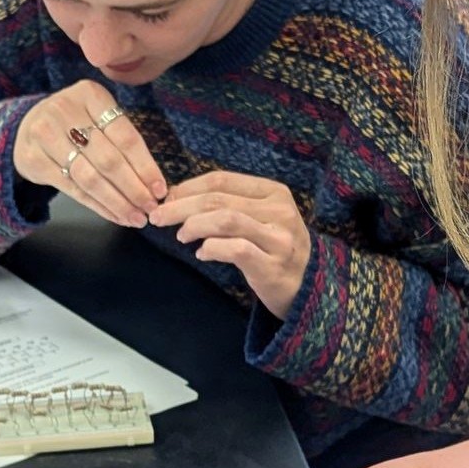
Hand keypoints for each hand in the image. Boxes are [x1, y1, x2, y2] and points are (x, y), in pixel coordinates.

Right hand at [14, 82, 166, 229]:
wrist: (27, 126)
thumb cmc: (75, 124)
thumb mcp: (98, 117)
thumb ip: (123, 141)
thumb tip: (155, 183)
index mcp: (90, 94)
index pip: (125, 136)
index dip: (145, 166)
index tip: (160, 189)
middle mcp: (64, 110)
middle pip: (108, 159)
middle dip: (134, 189)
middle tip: (150, 209)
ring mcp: (45, 134)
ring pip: (90, 178)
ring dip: (117, 202)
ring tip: (135, 218)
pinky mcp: (33, 159)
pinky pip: (72, 189)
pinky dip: (98, 206)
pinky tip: (114, 215)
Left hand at [147, 171, 312, 318]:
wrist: (310, 287)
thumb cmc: (275, 249)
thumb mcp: (261, 218)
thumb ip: (229, 205)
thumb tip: (178, 197)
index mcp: (274, 192)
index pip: (222, 180)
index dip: (189, 187)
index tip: (168, 198)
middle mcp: (279, 211)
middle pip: (219, 199)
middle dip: (181, 207)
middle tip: (158, 218)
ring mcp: (278, 238)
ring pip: (225, 220)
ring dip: (194, 225)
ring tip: (181, 236)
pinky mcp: (273, 266)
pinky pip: (236, 250)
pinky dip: (212, 249)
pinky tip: (202, 254)